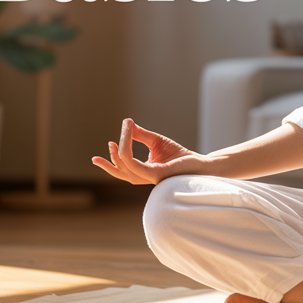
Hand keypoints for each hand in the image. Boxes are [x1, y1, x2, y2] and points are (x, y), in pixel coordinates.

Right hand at [90, 118, 207, 184]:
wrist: (200, 164)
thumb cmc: (180, 155)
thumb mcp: (156, 141)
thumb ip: (141, 135)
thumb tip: (127, 124)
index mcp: (145, 172)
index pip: (125, 168)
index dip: (115, 157)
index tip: (110, 143)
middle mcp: (145, 177)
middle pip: (122, 173)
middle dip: (109, 164)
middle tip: (102, 151)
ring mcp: (150, 178)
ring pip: (127, 169)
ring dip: (119, 152)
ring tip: (114, 140)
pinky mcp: (157, 175)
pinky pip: (136, 166)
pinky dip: (127, 154)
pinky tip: (123, 144)